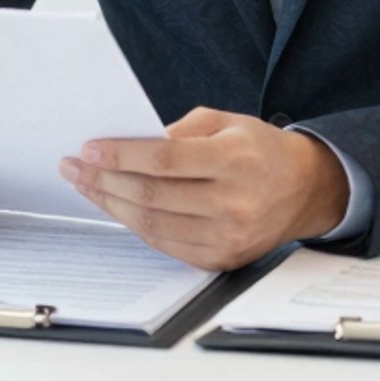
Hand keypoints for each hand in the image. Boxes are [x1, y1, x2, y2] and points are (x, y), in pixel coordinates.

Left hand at [59, 107, 350, 270]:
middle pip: (152, 196)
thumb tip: (128, 144)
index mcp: (235, 160)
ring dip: (111, 205)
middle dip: (104, 180)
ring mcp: (229, 237)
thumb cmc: (260, 149)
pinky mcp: (222, 259)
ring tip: (86, 186)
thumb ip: (180, 131)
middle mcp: (234, 203)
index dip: (121, 155)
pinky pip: (166, 244)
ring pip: (153, 225)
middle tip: (73, 167)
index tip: (89, 148)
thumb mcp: (226, 121)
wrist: (306, 189)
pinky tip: (117, 206)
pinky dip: (135, 225)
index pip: (165, 160)